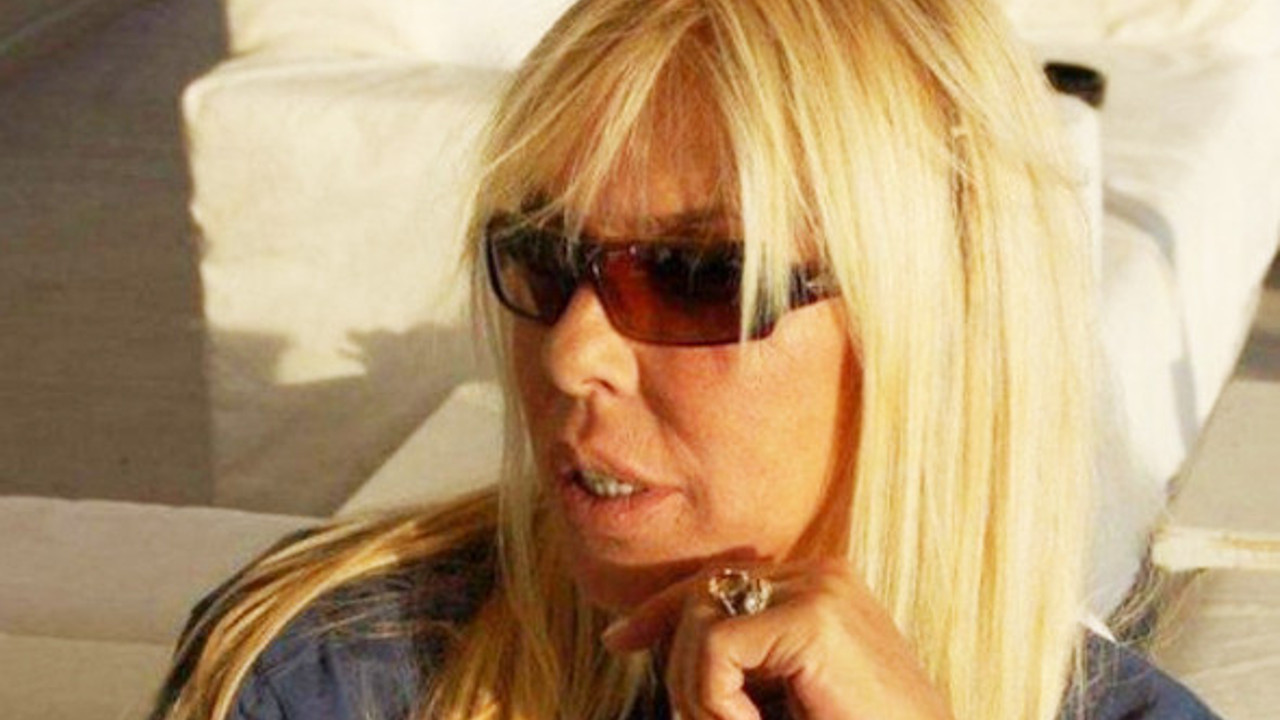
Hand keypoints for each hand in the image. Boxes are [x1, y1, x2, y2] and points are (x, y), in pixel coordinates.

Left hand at [600, 560, 953, 719]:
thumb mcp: (782, 690)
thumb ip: (737, 658)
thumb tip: (636, 634)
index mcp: (818, 584)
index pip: (718, 581)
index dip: (661, 611)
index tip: (621, 640)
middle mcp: (820, 573)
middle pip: (700, 594)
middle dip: (677, 665)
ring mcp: (821, 588)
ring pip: (700, 619)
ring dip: (697, 693)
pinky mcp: (816, 618)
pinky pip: (716, 648)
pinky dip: (714, 700)